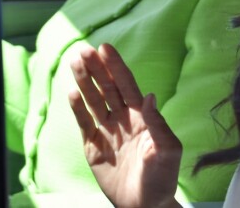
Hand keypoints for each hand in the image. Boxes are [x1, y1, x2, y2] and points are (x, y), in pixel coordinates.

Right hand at [69, 44, 181, 207]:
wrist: (146, 205)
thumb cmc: (162, 177)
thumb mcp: (167, 150)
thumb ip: (159, 124)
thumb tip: (151, 95)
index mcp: (141, 114)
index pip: (126, 83)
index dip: (116, 65)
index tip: (105, 47)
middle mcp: (122, 117)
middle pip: (107, 87)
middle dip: (97, 68)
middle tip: (84, 50)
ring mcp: (107, 130)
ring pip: (94, 100)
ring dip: (85, 81)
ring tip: (75, 62)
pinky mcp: (93, 146)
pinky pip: (84, 123)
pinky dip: (77, 108)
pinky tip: (72, 92)